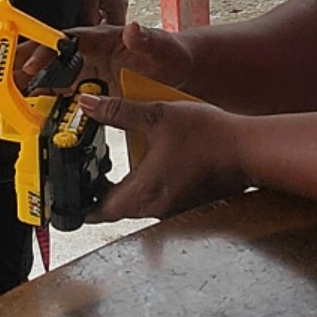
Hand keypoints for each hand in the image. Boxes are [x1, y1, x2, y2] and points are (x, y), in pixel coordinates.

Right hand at [17, 20, 193, 96]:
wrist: (185, 70)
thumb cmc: (175, 56)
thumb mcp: (166, 49)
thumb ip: (151, 40)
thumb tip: (132, 29)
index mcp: (105, 38)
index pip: (69, 41)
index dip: (47, 50)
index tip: (30, 62)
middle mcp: (92, 51)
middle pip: (50, 55)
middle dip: (20, 62)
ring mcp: (91, 68)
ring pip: (51, 73)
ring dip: (25, 81)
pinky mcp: (93, 86)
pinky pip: (62, 91)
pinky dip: (42, 97)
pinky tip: (26, 108)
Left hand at [77, 93, 247, 220]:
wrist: (249, 150)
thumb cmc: (207, 136)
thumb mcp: (157, 116)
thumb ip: (118, 112)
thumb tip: (86, 104)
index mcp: (143, 194)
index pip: (96, 212)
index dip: (78, 201)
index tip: (68, 185)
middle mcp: (154, 208)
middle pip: (113, 208)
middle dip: (97, 188)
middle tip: (88, 163)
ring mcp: (171, 208)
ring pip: (133, 203)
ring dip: (120, 185)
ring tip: (112, 158)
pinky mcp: (183, 201)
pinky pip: (152, 198)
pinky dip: (141, 183)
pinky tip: (146, 158)